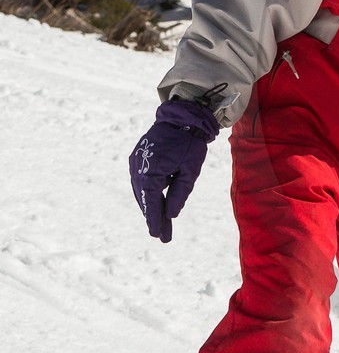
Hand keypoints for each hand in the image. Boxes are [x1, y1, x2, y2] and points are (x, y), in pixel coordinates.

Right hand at [129, 99, 219, 242]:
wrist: (182, 116)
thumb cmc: (190, 142)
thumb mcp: (190, 171)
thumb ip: (179, 194)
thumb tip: (171, 214)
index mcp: (151, 171)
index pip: (151, 202)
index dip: (155, 220)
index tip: (158, 235)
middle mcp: (138, 168)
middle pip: (145, 198)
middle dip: (154, 216)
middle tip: (162, 235)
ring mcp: (135, 162)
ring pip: (141, 190)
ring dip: (150, 205)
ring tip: (160, 224)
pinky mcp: (137, 158)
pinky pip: (141, 180)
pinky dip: (148, 193)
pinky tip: (155, 203)